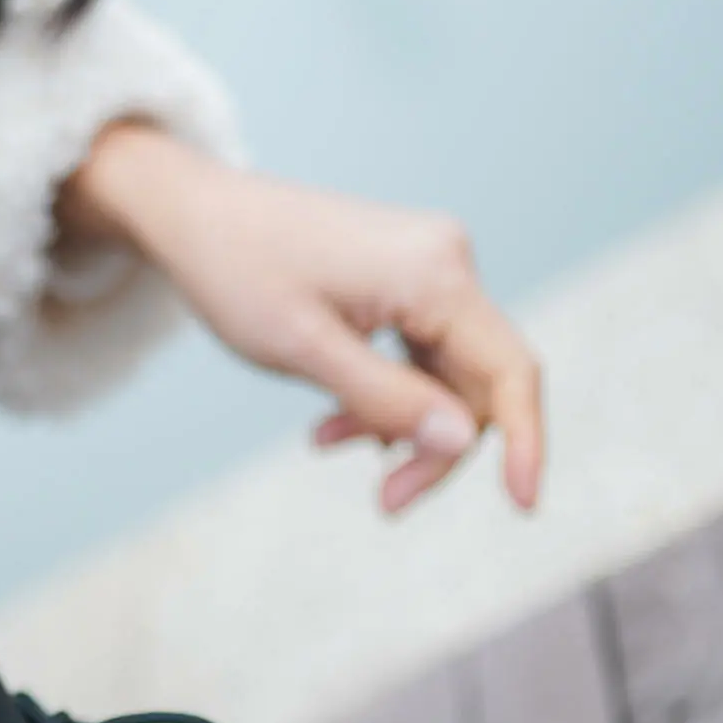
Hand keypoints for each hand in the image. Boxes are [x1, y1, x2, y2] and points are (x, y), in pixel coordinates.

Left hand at [61, 122, 544, 514]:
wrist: (196, 214)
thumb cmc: (238, 273)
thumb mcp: (305, 350)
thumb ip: (386, 399)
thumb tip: (464, 441)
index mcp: (434, 273)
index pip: (510, 370)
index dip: (526, 442)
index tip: (522, 507)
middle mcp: (446, 261)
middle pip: (478, 382)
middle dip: (436, 447)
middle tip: (385, 503)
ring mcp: (428, 266)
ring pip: (446, 375)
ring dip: (401, 424)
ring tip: (327, 442)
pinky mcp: (405, 277)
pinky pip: (419, 354)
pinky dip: (386, 395)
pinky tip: (334, 421)